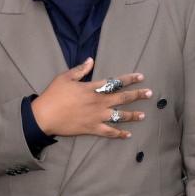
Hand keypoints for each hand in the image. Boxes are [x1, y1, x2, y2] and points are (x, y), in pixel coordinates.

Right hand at [31, 57, 151, 138]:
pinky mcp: (92, 128)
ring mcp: (97, 116)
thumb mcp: (65, 77)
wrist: (44, 116)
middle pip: (122, 98)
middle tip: (150, 93)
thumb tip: (91, 60)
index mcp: (93, 88)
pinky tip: (128, 134)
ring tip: (143, 115)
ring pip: (119, 116)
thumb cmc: (53, 95)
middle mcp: (98, 102)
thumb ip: (80, 69)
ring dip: (132, 115)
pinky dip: (119, 133)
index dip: (129, 79)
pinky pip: (109, 132)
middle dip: (137, 95)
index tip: (141, 76)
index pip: (115, 82)